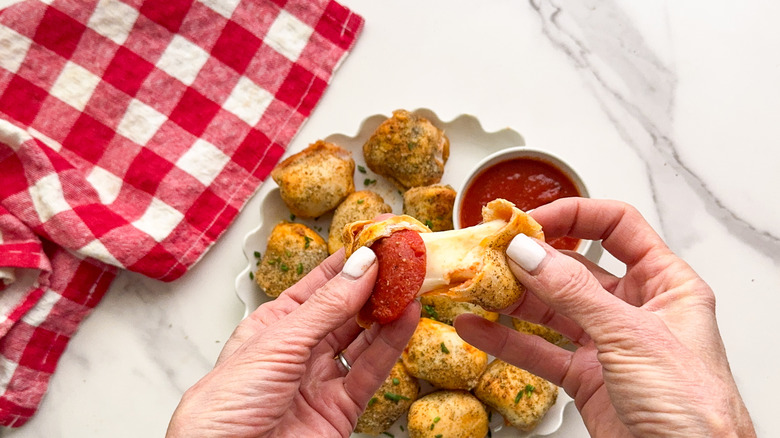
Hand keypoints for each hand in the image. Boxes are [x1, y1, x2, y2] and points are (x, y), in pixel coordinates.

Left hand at [167, 248, 419, 437]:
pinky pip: (371, 371)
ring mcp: (320, 380)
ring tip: (413, 283)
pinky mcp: (340, 409)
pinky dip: (392, 345)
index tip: (375, 240)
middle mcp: (299, 351)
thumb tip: (361, 267)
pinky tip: (407, 319)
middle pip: (344, 311)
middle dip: (374, 285)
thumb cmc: (225, 405)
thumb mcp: (278, 343)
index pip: (317, 286)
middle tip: (403, 259)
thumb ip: (326, 307)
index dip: (347, 263)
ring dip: (388, 313)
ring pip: (362, 339)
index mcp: (273, 327)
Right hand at [454, 198, 754, 436]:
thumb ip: (574, 292)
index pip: (618, 227)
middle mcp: (635, 308)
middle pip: (575, 267)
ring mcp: (607, 342)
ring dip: (513, 298)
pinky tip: (479, 329)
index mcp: (665, 284)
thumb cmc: (694, 406)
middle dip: (533, 260)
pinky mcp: (586, 376)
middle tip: (494, 253)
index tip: (533, 220)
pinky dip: (507, 340)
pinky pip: (539, 350)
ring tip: (478, 287)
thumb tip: (531, 253)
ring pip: (551, 308)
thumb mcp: (631, 335)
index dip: (575, 215)